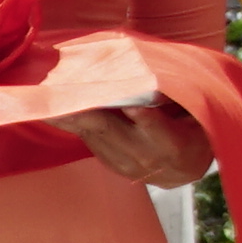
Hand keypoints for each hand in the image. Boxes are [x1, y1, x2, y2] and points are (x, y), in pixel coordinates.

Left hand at [58, 102, 205, 184]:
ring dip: (69, 118)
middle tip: (60, 97)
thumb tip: (155, 73)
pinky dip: (74, 125)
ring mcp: (126, 163)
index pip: (156, 126)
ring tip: (46, 101)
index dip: (142, 116)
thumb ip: (177, 98)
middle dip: (84, 112)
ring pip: (93, 135)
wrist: (186, 169)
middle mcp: (147, 155)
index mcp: (174, 142)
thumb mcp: (195, 113)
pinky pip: (90, 142)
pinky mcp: (112, 165)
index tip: (130, 104)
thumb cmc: (192, 130)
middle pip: (111, 129)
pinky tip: (55, 113)